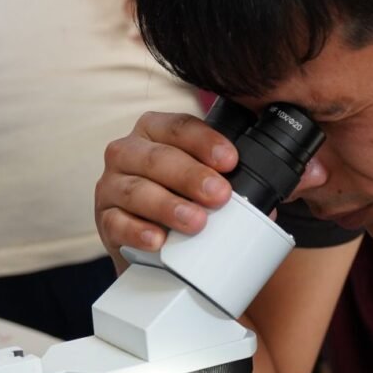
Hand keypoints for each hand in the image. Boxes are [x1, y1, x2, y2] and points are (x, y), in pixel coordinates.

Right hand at [95, 111, 236, 271]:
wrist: (155, 245)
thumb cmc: (184, 200)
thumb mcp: (204, 182)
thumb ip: (232, 182)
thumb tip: (268, 202)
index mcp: (155, 131)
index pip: (179, 126)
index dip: (205, 141)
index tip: (231, 161)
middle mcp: (128, 152)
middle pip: (157, 157)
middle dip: (191, 176)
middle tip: (220, 196)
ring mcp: (111, 185)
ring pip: (137, 190)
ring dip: (169, 206)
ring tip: (197, 222)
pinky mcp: (104, 220)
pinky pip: (116, 223)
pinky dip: (138, 232)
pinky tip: (159, 240)